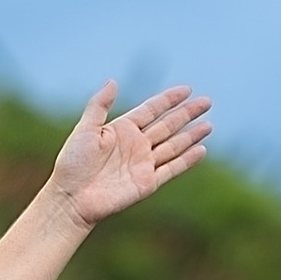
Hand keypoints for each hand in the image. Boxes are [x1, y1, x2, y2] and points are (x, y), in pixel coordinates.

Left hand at [51, 79, 211, 225]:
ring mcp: (143, 164)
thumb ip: (99, 105)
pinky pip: (172, 169)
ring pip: (174, 146)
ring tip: (209, 125)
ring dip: (191, 136)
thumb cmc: (72, 163)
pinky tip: (201, 150)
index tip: (187, 89)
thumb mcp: (84, 129)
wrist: (71, 198)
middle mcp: (136, 145)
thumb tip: (112, 81)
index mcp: (122, 129)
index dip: (169, 100)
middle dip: (187, 114)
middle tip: (207, 102)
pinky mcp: (147, 183)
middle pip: (167, 125)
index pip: (151, 110)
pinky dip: (187, 160)